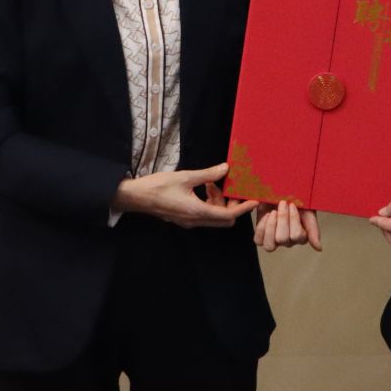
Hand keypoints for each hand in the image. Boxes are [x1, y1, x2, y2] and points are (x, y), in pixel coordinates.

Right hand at [113, 163, 255, 228]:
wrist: (136, 197)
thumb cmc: (158, 186)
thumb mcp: (185, 177)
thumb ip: (208, 174)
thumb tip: (226, 168)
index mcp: (197, 212)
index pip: (228, 215)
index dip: (243, 208)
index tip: (254, 200)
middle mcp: (195, 221)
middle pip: (223, 219)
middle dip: (231, 205)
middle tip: (230, 188)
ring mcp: (189, 222)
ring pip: (213, 217)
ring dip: (218, 202)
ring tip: (211, 183)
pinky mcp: (184, 219)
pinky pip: (203, 214)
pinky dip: (208, 202)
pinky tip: (203, 187)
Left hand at [253, 201, 321, 252]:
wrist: (282, 191)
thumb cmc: (297, 201)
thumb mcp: (308, 212)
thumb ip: (313, 230)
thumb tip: (319, 248)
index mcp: (301, 237)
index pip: (296, 236)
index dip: (293, 219)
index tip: (292, 204)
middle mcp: (288, 242)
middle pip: (282, 239)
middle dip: (281, 218)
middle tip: (282, 204)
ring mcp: (274, 240)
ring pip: (270, 246)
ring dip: (270, 225)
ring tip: (273, 212)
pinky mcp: (262, 236)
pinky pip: (258, 240)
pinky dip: (261, 227)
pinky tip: (266, 215)